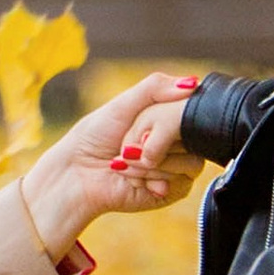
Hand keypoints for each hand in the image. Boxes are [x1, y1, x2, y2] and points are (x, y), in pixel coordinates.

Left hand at [18, 70, 203, 257]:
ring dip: (150, 162)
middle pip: (194, 137)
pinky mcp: (175, 191)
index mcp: (172, 116)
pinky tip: (133, 180)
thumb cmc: (97, 135)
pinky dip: (150, 177)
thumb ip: (156, 87)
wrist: (78, 172)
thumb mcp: (124, 103)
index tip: (142, 123)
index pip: (193, 110)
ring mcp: (181, 166)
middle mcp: (182, 141)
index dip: (168, 117)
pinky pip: (180, 181)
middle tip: (127, 145)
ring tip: (127, 161)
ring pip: (191, 162)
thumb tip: (192, 83)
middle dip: (154, 140)